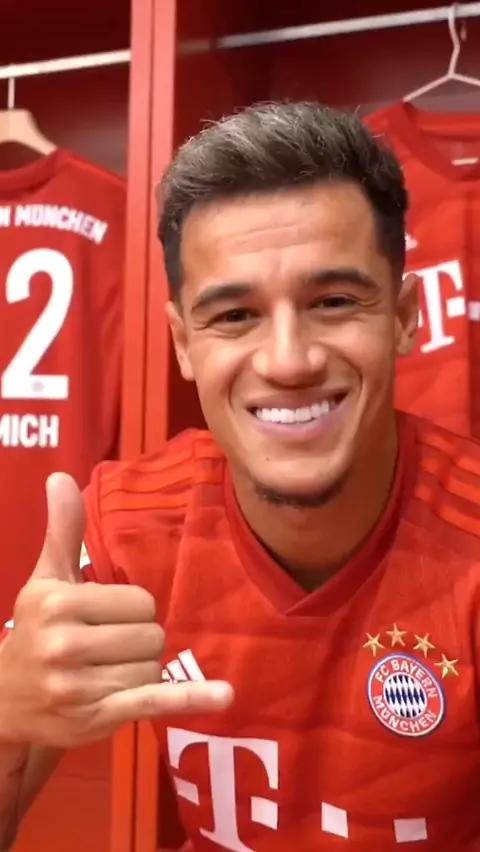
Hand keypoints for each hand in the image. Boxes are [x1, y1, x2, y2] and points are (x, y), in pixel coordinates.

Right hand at [0, 473, 232, 747]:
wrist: (3, 700)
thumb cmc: (35, 630)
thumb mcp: (45, 579)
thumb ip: (62, 530)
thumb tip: (60, 476)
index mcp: (57, 603)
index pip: (140, 601)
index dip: (133, 610)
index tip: (107, 620)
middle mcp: (65, 644)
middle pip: (151, 635)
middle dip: (138, 641)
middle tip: (107, 649)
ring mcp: (79, 686)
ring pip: (154, 667)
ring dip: (141, 671)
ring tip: (107, 673)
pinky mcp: (96, 718)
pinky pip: (154, 701)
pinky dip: (191, 698)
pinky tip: (225, 695)